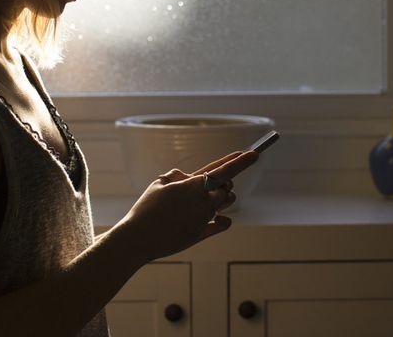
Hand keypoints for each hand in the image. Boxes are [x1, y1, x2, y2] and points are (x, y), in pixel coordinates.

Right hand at [119, 150, 258, 263]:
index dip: (240, 161)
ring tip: (209, 198)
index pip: (223, 170)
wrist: (138, 238)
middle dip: (224, 182)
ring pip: (226, 203)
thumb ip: (177, 176)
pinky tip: (218, 217)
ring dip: (223, 198)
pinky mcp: (201, 234)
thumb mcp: (158, 183)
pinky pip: (222, 224)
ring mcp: (204, 218)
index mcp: (193, 185)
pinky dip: (222, 220)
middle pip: (227, 187)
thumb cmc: (146, 208)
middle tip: (213, 183)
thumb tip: (188, 176)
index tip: (254, 154)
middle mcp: (203, 201)